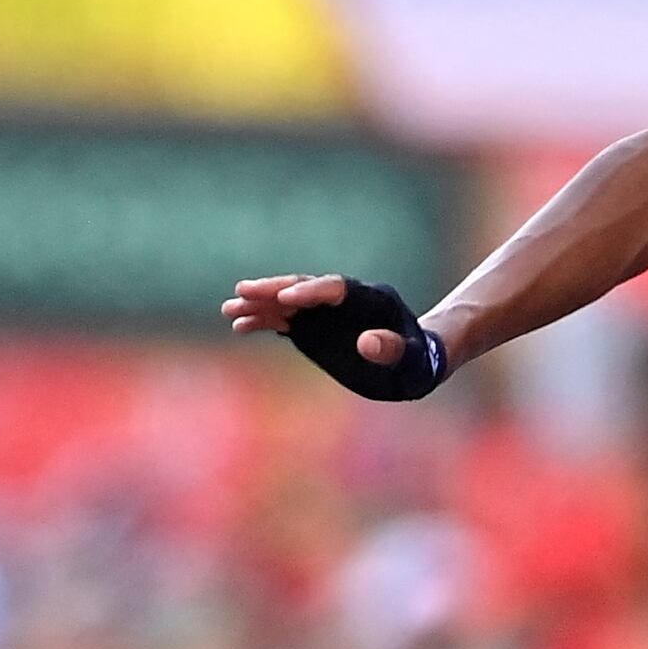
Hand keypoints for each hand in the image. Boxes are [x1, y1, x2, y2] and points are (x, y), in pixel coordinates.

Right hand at [225, 272, 448, 399]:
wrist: (413, 361)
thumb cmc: (418, 361)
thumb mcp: (413, 360)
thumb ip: (393, 350)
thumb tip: (367, 344)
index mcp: (370, 298)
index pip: (335, 288)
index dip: (310, 292)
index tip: (285, 299)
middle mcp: (342, 300)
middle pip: (305, 288)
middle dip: (274, 290)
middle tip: (242, 291)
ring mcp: (325, 313)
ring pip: (288, 302)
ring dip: (260, 304)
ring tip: (230, 309)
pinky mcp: (313, 328)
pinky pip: (284, 321)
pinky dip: (262, 322)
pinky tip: (239, 327)